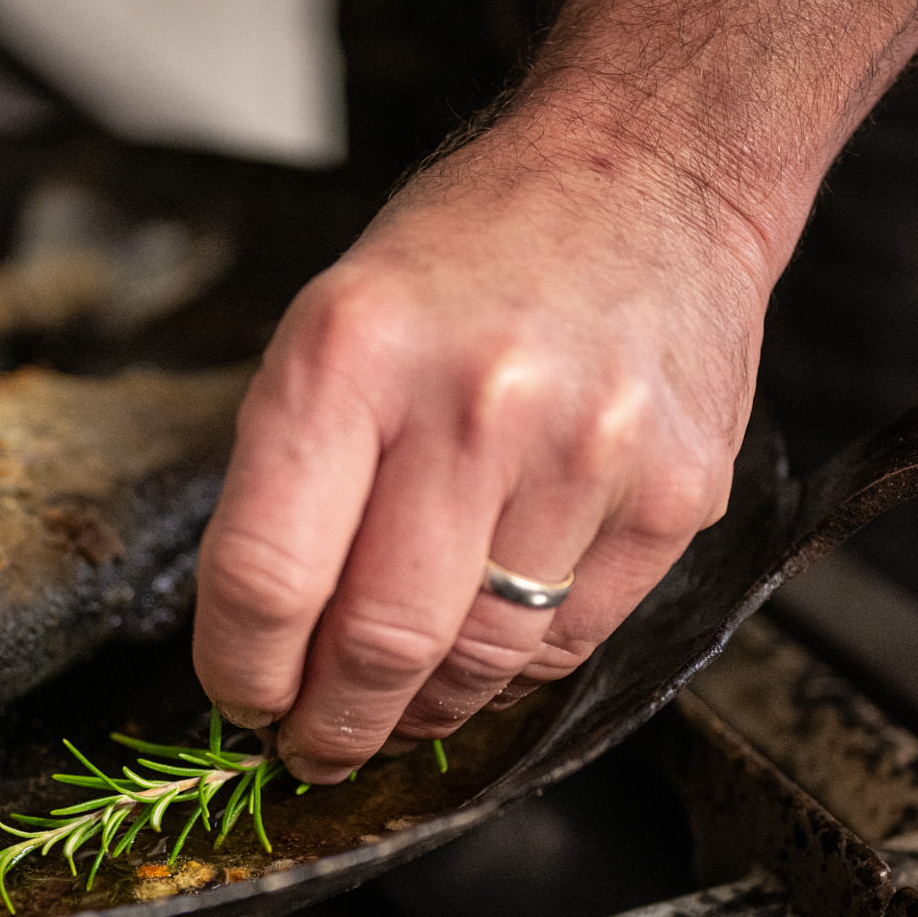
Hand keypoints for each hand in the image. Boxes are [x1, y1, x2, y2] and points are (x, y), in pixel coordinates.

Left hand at [192, 117, 775, 781]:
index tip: (241, 700)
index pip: (267, 575)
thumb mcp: (334, 323)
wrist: (652, 170)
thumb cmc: (470, 253)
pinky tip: (484, 654)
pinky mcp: (675, 494)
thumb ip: (294, 475)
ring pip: (481, 664)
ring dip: (422, 716)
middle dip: (330, 727)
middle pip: (378, 647)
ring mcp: (588, 453)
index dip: (242, 672)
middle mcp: (473, 404)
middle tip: (311, 746)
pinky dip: (514, 673)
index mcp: (350, 354)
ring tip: (394, 712)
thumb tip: (267, 641)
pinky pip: (576, 644)